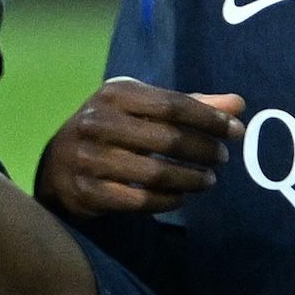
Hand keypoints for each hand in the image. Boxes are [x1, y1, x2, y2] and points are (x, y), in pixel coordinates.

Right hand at [37, 78, 245, 216]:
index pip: (173, 105)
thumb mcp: (143, 108)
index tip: (236, 131)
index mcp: (114, 94)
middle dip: (203, 150)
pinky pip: (141, 201)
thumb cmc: (112, 129)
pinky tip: (182, 196)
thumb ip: (190, 105)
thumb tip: (238, 105)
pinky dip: (169, 200)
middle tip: (223, 158)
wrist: (57, 165)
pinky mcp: (88, 192)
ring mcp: (89, 159)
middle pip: (167, 138)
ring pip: (156, 173)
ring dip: (191, 178)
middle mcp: (98, 123)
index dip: (209, 119)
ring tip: (209, 180)